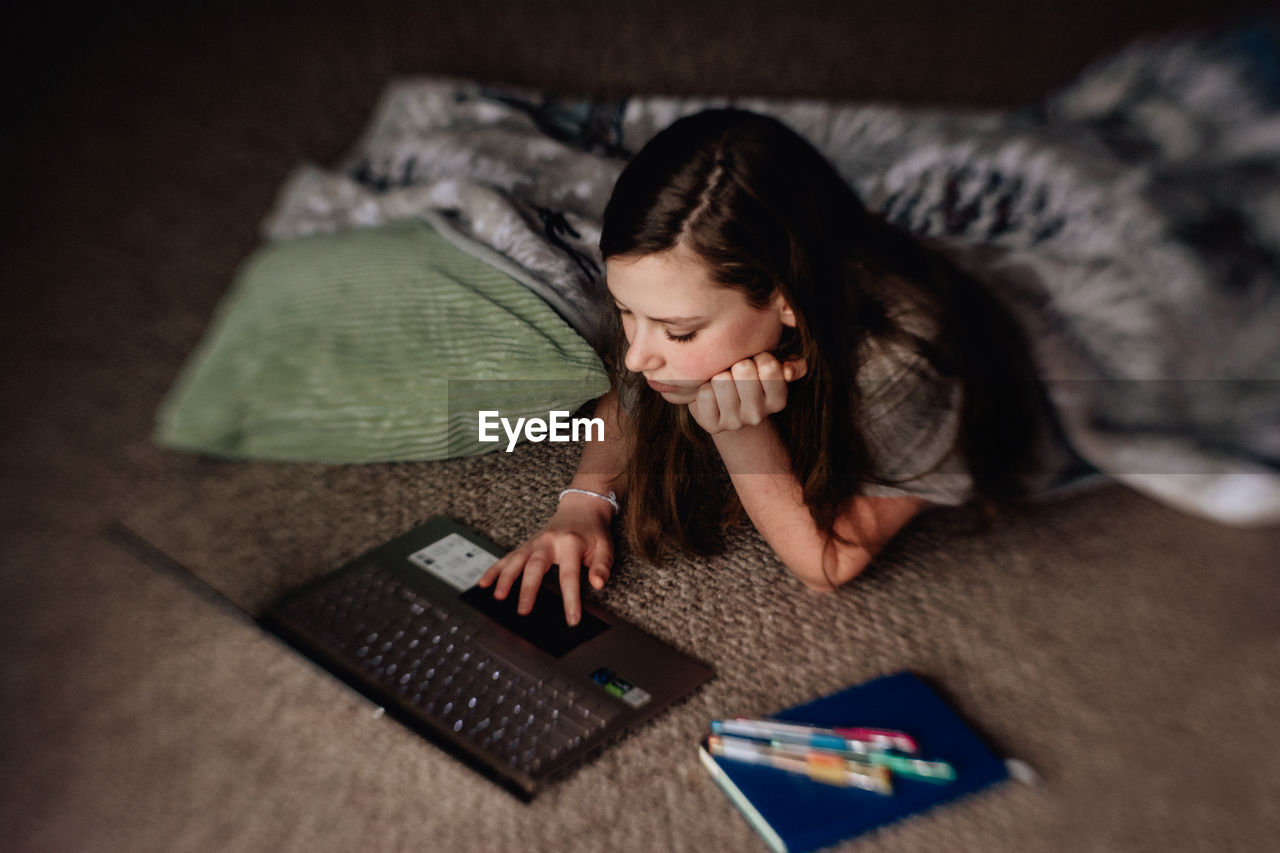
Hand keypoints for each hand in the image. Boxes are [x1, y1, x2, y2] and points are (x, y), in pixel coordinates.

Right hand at [475, 496, 614, 625]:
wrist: (581, 508)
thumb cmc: (593, 531)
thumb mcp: (605, 546)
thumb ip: (602, 566)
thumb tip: (598, 583)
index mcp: (570, 543)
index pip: (569, 574)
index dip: (570, 598)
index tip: (572, 618)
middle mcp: (549, 542)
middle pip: (535, 566)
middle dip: (528, 589)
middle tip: (523, 611)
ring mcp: (535, 543)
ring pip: (516, 560)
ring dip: (505, 578)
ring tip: (498, 596)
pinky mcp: (526, 546)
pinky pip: (508, 557)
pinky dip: (495, 570)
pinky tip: (484, 582)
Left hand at [687, 353, 806, 434]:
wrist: (724, 404)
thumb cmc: (749, 377)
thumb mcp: (771, 369)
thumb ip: (791, 364)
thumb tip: (788, 371)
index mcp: (777, 401)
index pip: (770, 368)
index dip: (759, 357)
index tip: (756, 362)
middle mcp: (757, 415)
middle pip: (743, 369)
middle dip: (737, 363)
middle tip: (736, 371)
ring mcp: (734, 422)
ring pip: (722, 380)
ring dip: (719, 374)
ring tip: (722, 382)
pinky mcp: (712, 425)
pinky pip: (705, 394)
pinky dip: (704, 388)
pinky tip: (710, 392)